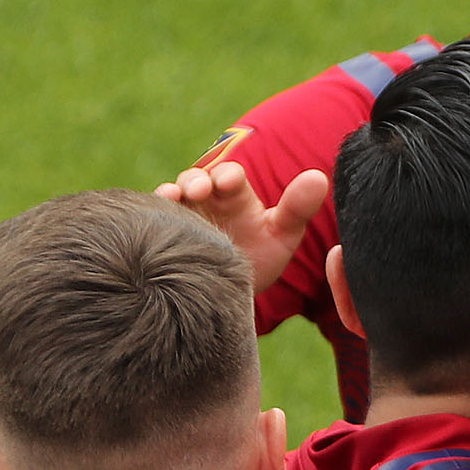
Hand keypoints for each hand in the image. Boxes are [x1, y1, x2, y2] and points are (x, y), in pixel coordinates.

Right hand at [158, 158, 328, 297]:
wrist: (230, 294)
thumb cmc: (259, 257)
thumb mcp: (281, 235)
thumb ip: (298, 208)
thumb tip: (320, 177)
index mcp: (234, 193)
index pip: (229, 175)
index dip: (228, 176)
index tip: (230, 183)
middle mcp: (204, 198)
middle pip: (195, 179)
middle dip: (196, 180)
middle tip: (199, 189)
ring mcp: (180, 215)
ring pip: (169, 196)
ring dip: (170, 194)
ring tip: (171, 199)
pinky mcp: (162, 235)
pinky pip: (150, 221)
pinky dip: (149, 217)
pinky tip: (150, 225)